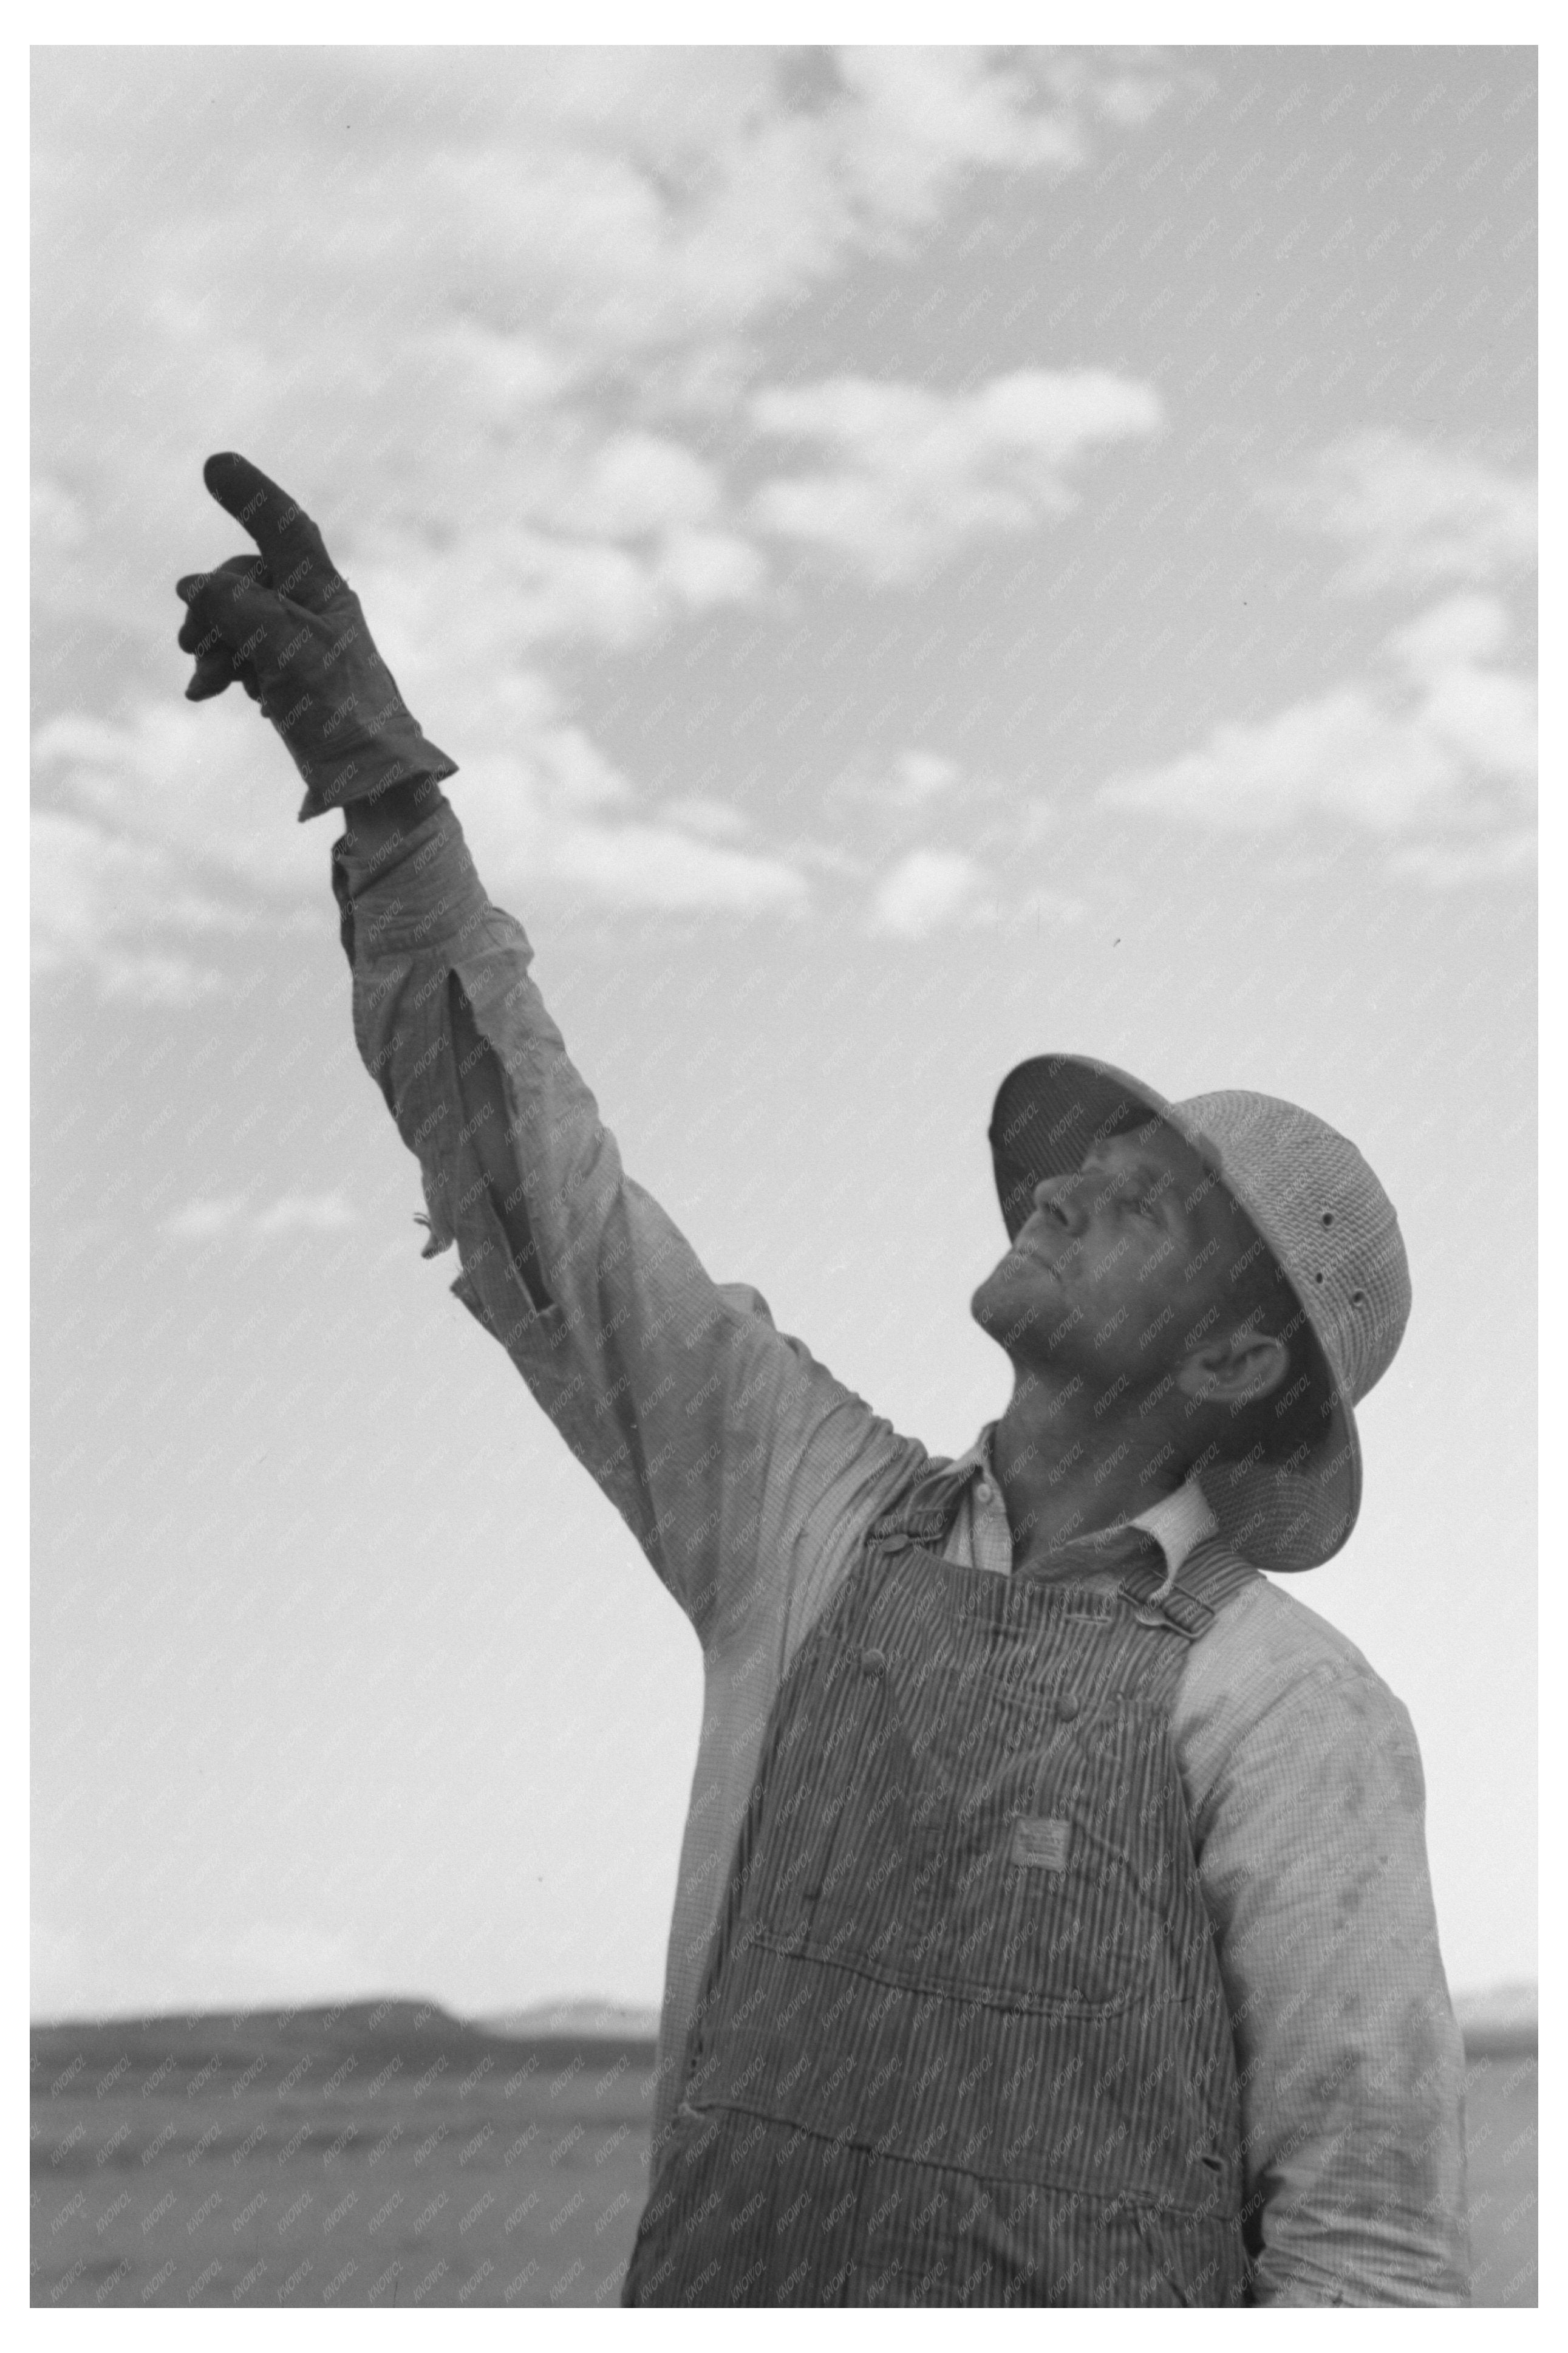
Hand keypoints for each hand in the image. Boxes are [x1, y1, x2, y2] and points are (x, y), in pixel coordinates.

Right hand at [175, 453, 456, 821]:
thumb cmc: (341, 712)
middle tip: (189, 645)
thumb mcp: (285, 652)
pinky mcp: (288, 674)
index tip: (213, 463)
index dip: (251, 494)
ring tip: (205, 684)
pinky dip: (221, 667)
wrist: (368, 778)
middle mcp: (312, 608)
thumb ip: (237, 609)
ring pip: (235, 619)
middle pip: (243, 580)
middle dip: (210, 609)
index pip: (285, 529)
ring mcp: (299, 641)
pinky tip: (210, 693)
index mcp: (323, 592)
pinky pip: (241, 652)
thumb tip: (192, 585)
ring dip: (211, 645)